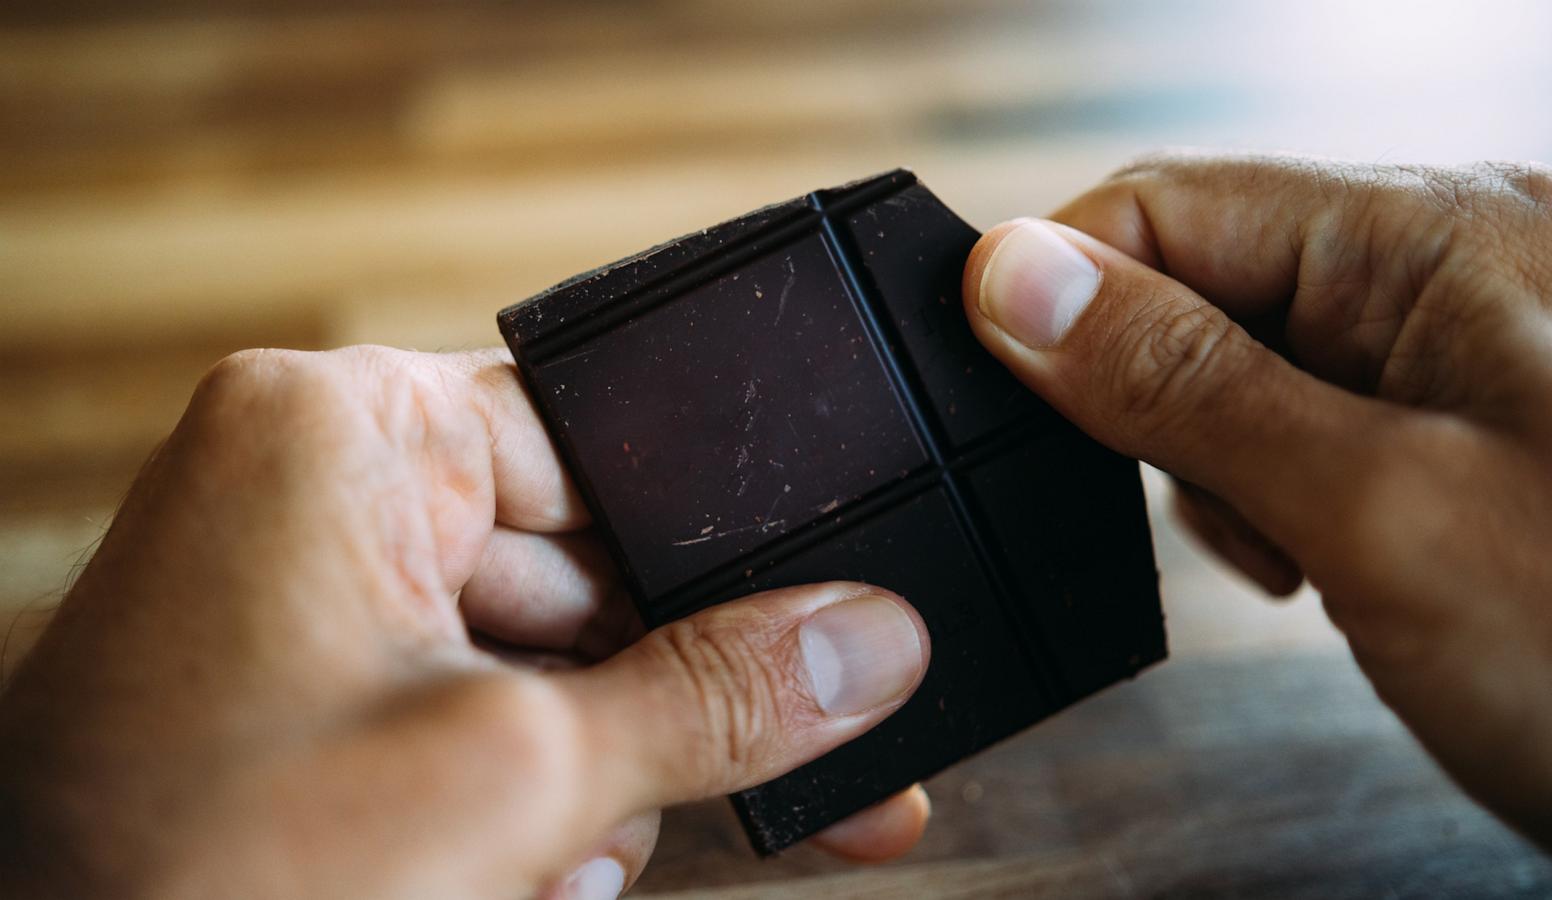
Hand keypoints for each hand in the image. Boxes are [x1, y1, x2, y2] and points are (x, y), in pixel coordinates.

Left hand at [0, 347, 931, 898]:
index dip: (734, 530)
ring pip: (555, 660)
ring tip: (572, 864)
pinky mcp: (315, 702)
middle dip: (683, 686)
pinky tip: (536, 879)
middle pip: (596, 563)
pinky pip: (489, 718)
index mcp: (344, 434)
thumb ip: (716, 699)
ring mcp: (315, 603)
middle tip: (820, 753)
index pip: (611, 435)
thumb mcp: (517, 780)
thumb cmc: (203, 886)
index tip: (844, 600)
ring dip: (608, 772)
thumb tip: (870, 641)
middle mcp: (322, 493)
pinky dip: (537, 802)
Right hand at [963, 153, 1551, 875]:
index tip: (1007, 396)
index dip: (1063, 293)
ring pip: (1237, 365)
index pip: (1167, 201)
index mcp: (1437, 234)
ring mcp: (1461, 350)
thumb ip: (1182, 385)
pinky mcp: (1458, 431)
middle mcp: (1450, 266)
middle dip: (1160, 406)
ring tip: (1306, 556)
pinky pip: (1301, 428)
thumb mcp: (1372, 513)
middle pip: (1199, 281)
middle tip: (1236, 516)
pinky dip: (1277, 500)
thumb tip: (1017, 280)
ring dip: (1219, 468)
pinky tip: (1328, 564)